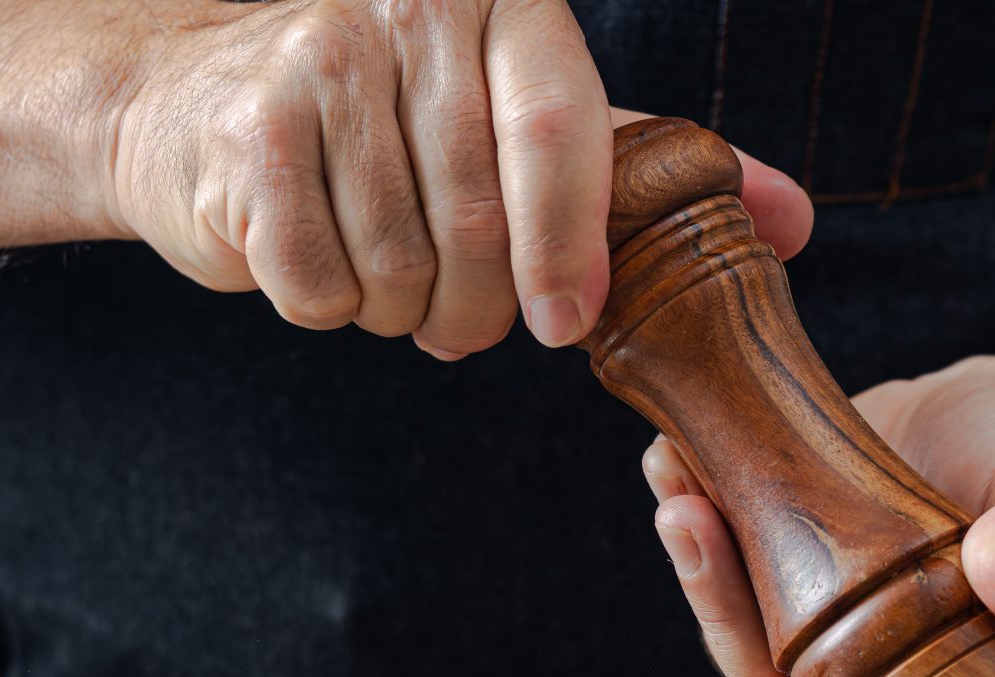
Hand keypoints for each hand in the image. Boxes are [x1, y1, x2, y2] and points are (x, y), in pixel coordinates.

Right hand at [104, 0, 812, 356]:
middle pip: (481, 224)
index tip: (563, 326)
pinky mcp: (250, 128)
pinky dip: (327, 306)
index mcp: (508, 3)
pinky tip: (318, 257)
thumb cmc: (398, 128)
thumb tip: (794, 221)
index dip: (568, 250)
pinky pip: (322, 284)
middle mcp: (413, 10)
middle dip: (478, 307)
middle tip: (459, 316)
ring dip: (401, 311)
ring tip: (389, 278)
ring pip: (403, 267)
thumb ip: (655, 172)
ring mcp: (322, 59)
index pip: (559, 134)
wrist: (201, 106)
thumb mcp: (533, 127)